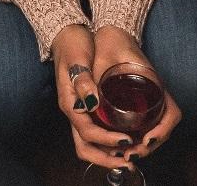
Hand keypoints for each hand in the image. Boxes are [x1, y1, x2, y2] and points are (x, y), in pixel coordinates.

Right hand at [52, 24, 122, 168]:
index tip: (126, 139)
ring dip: (107, 154)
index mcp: (70, 102)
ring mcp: (79, 110)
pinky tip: (125, 139)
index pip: (87, 131)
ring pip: (89, 143)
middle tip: (128, 161)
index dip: (106, 140)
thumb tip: (92, 103)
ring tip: (129, 156)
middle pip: (85, 146)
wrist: (67, 34)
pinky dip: (108, 142)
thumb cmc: (73, 45)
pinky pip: (95, 132)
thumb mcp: (78, 58)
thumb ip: (83, 80)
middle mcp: (74, 110)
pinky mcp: (87, 106)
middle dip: (106, 158)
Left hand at [89, 26, 181, 166]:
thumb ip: (90, 79)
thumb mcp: (101, 59)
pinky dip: (141, 136)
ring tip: (126, 153)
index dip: (162, 131)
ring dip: (145, 144)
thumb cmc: (110, 43)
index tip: (145, 140)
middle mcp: (157, 91)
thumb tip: (86, 103)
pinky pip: (149, 121)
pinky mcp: (142, 98)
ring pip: (158, 127)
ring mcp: (151, 95)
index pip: (171, 113)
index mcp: (154, 82)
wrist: (112, 31)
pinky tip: (125, 141)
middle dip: (150, 145)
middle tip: (129, 155)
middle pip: (165, 127)